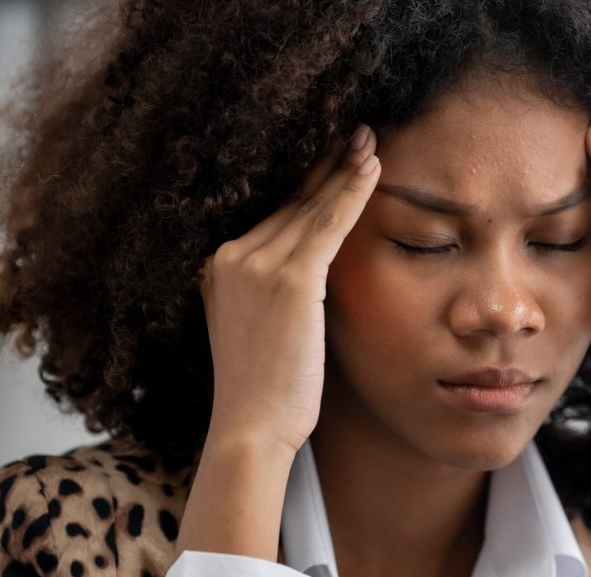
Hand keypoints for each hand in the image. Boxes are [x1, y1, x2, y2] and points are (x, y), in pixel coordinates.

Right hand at [197, 124, 380, 454]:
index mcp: (217, 267)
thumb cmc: (263, 394)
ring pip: (310, 207)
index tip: (333, 156)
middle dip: (326, 165)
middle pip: (290, 202)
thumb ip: (275, 295)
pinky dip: (351, 193)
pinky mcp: (289, 281)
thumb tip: (312, 279)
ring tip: (370, 140)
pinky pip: (327, 226)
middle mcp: (230, 257)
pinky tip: (373, 170)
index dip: (307, 184)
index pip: (273, 216)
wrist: (249, 429)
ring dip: (344, 169)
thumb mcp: (257, 331)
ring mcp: (256, 266)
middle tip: (358, 132)